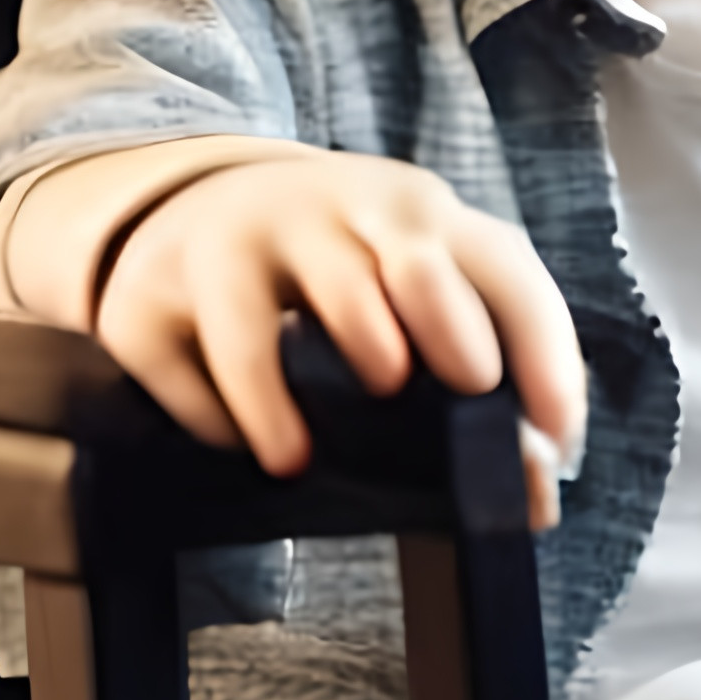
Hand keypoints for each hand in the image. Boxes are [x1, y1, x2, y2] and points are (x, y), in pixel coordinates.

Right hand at [91, 149, 585, 527]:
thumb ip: (486, 374)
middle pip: (408, 267)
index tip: (551, 440)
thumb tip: (532, 500)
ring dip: (283, 397)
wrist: (201, 199)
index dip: (541, 355)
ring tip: (299, 457)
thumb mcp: (418, 284)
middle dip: (442, 333)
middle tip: (439, 394)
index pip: (503, 271)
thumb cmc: (343, 261)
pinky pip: (178, 369)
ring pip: (261, 319)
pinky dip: (211, 420)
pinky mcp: (150, 296)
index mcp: (416, 213)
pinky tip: (238, 441)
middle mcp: (332, 212)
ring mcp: (234, 244)